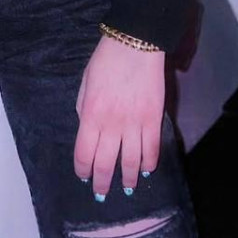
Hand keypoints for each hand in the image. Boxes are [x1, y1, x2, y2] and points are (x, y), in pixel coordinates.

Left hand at [73, 34, 165, 199]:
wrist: (135, 43)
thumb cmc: (105, 61)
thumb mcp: (85, 83)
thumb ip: (84, 109)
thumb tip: (88, 129)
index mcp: (91, 115)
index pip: (84, 153)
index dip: (83, 169)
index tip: (84, 176)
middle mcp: (111, 124)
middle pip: (105, 164)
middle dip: (102, 183)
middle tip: (102, 194)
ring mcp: (134, 124)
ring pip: (130, 162)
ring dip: (127, 179)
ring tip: (126, 189)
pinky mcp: (154, 119)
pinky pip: (151, 149)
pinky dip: (149, 163)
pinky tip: (145, 170)